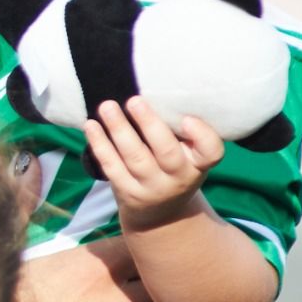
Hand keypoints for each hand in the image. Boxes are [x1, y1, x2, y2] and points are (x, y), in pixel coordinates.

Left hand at [84, 97, 224, 231]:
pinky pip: (111, 166)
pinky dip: (100, 144)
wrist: (161, 215)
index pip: (211, 152)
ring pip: (135, 158)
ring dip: (119, 129)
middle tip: (134, 100)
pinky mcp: (127, 192)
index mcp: (198, 164)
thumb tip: (152, 86)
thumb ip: (178, 131)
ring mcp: (151, 187)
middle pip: (167, 153)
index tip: (188, 118)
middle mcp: (178, 178)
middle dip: (150, 125)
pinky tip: (91, 125)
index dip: (202, 136)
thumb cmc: (174, 168)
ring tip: (107, 106)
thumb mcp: (188, 155)